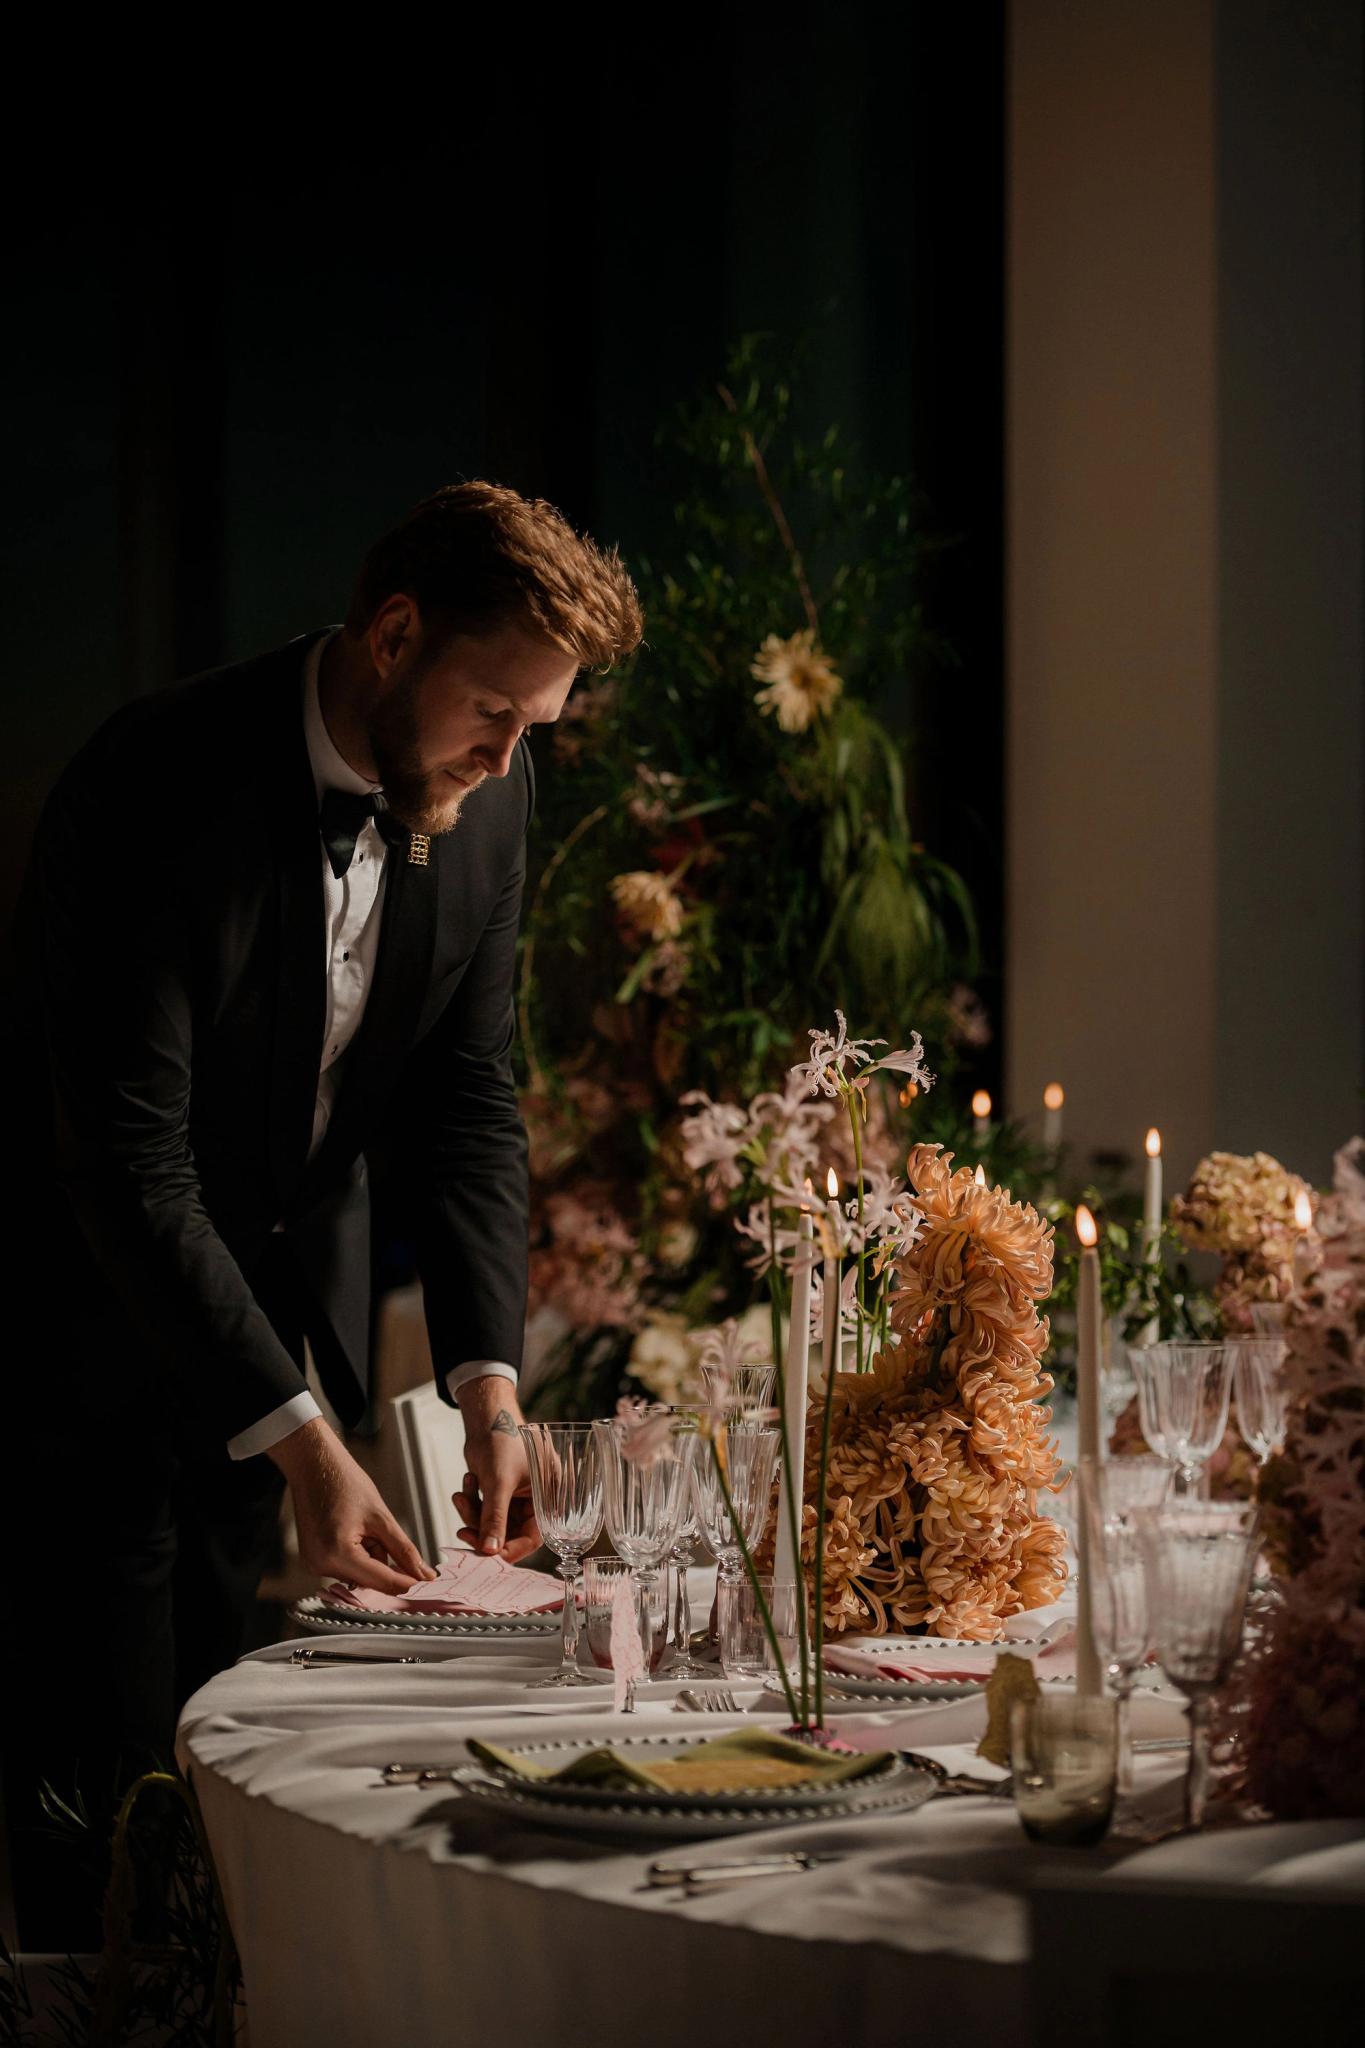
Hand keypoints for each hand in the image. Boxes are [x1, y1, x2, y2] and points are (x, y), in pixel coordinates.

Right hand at [268, 1418, 436, 1593]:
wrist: (314, 1465)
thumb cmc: (346, 1483)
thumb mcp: (381, 1517)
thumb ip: (404, 1550)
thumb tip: (424, 1575)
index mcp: (337, 1554)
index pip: (382, 1582)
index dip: (407, 1582)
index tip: (429, 1581)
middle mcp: (321, 1566)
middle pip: (370, 1580)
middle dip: (384, 1561)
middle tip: (381, 1530)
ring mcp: (313, 1565)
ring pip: (359, 1574)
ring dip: (370, 1556)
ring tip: (362, 1524)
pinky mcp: (312, 1560)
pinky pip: (345, 1567)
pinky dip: (357, 1554)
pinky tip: (352, 1529)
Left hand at [452, 1381, 540, 1561]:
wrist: (485, 1416)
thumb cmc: (502, 1439)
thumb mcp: (499, 1482)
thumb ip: (495, 1518)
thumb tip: (489, 1552)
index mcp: (550, 1496)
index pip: (534, 1536)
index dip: (511, 1549)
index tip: (488, 1556)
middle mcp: (537, 1500)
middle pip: (510, 1533)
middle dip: (484, 1530)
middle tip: (463, 1532)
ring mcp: (518, 1497)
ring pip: (493, 1524)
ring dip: (473, 1513)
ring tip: (461, 1494)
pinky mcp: (501, 1493)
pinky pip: (484, 1511)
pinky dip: (471, 1502)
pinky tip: (466, 1482)